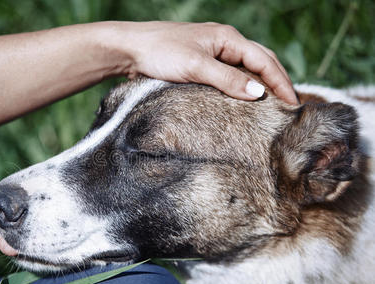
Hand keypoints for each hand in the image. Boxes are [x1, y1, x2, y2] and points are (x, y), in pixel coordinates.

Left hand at [114, 22, 296, 103]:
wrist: (130, 49)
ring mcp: (213, 52)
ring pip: (246, 68)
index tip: (292, 105)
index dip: (281, 82)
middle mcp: (224, 42)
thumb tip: (258, 93)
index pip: (264, 60)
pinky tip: (243, 100)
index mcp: (227, 38)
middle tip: (288, 106)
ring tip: (271, 105)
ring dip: (261, 84)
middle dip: (276, 81)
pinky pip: (230, 74)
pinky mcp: (201, 62)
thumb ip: (227, 80)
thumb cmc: (161, 52)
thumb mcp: (196, 67)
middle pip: (260, 61)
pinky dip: (242, 86)